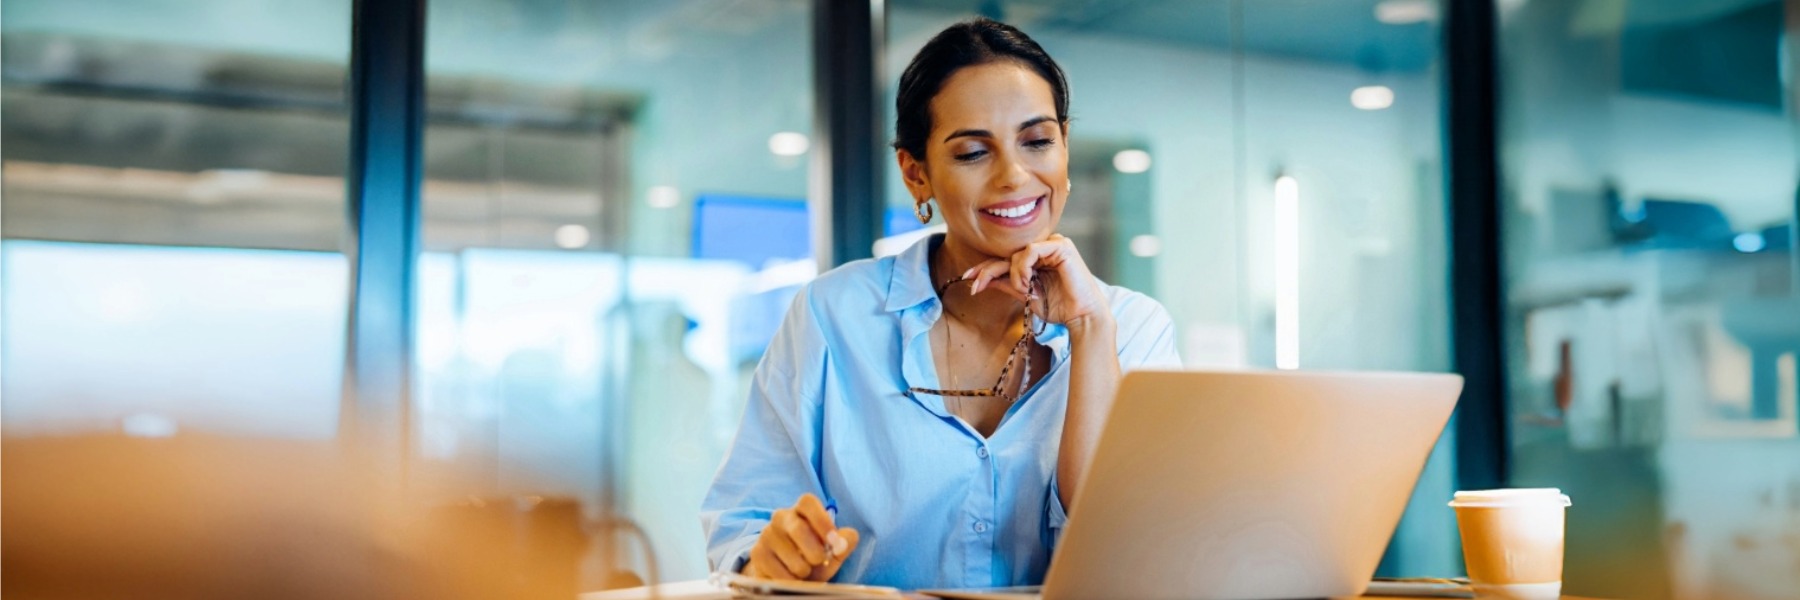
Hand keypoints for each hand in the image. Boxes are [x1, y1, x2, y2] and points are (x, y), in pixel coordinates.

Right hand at [744, 494, 859, 580]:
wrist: (788, 577)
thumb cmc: (812, 559)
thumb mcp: (833, 552)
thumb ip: (844, 543)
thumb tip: (847, 538)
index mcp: (801, 510)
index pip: (807, 502)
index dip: (822, 521)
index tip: (833, 540)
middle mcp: (781, 517)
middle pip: (798, 528)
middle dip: (815, 552)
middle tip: (819, 561)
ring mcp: (766, 534)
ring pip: (791, 555)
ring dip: (804, 570)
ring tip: (804, 570)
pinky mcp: (757, 554)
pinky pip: (779, 571)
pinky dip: (792, 580)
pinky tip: (791, 577)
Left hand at [963, 234, 1111, 329]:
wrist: (1081, 316)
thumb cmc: (1058, 307)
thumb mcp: (1025, 295)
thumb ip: (1007, 284)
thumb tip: (981, 280)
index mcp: (1038, 258)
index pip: (1006, 259)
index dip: (986, 268)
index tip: (968, 279)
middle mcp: (1045, 248)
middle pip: (1007, 255)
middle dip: (988, 270)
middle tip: (974, 283)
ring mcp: (1054, 244)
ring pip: (1017, 254)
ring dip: (1013, 275)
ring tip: (1022, 290)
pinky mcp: (1061, 246)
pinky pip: (1030, 251)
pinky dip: (1023, 267)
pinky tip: (1027, 282)